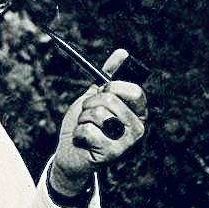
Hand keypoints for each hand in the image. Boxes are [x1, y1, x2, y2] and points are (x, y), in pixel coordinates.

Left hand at [49, 49, 147, 195]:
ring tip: (86, 128)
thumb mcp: (95, 96)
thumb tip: (123, 53)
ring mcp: (127, 143)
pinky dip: (79, 133)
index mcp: (138, 113)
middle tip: (88, 114)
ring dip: (84, 119)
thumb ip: (108, 76)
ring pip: (99, 114)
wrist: (70, 153)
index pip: (134, 91)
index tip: (102, 91)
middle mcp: (138, 128)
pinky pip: (90, 131)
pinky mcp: (112, 154)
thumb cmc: (85, 124)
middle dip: (90, 104)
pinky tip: (83, 141)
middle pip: (112, 100)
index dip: (113, 87)